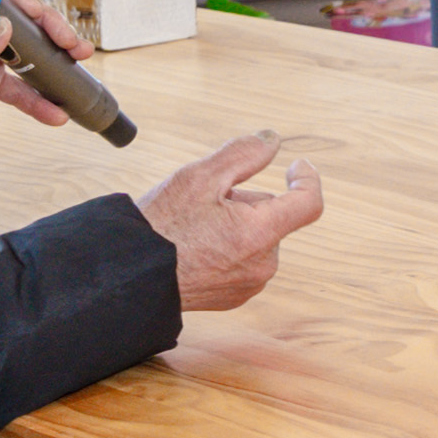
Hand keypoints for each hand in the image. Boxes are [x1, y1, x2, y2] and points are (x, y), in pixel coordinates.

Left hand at [0, 0, 83, 149]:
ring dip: (54, 59)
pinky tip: (55, 111)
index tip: (38, 13)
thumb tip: (4, 28)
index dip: (18, 1)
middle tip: (69, 41)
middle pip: (18, 22)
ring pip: (27, 52)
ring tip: (78, 62)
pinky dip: (39, 100)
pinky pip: (21, 88)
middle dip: (48, 28)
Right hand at [145, 130, 323, 313]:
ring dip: (236, 225)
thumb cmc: (161, 227)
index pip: (308, 204)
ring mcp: (249, 285)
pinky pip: (244, 260)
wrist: (128, 277)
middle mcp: (262, 265)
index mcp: (259, 234)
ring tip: (194, 228)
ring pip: (257, 238)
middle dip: (245, 203)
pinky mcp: (234, 297)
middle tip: (204, 204)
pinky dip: (228, 248)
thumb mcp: (199, 178)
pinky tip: (195, 248)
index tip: (296, 166)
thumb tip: (272, 140)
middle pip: (272, 218)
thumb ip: (243, 154)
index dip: (307, 179)